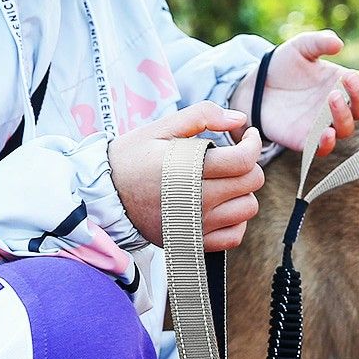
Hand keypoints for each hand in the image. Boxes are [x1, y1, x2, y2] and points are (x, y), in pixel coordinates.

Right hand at [108, 102, 263, 251]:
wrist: (104, 197)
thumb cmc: (131, 159)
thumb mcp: (160, 128)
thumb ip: (201, 116)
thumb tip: (240, 119)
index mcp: (187, 169)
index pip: (243, 160)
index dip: (253, 143)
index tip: (247, 136)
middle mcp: (196, 200)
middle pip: (250, 183)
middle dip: (249, 164)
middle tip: (233, 156)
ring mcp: (197, 225)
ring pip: (248, 209)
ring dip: (243, 191)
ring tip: (225, 181)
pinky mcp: (194, 242)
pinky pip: (234, 236)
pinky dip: (236, 220)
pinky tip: (223, 205)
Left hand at [230, 30, 358, 156]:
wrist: (256, 87)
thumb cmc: (283, 66)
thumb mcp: (300, 47)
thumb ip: (318, 42)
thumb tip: (338, 44)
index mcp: (344, 86)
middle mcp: (339, 107)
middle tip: (348, 80)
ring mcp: (324, 125)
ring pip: (347, 129)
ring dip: (344, 115)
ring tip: (332, 96)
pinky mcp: (306, 141)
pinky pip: (323, 148)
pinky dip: (328, 144)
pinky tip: (326, 133)